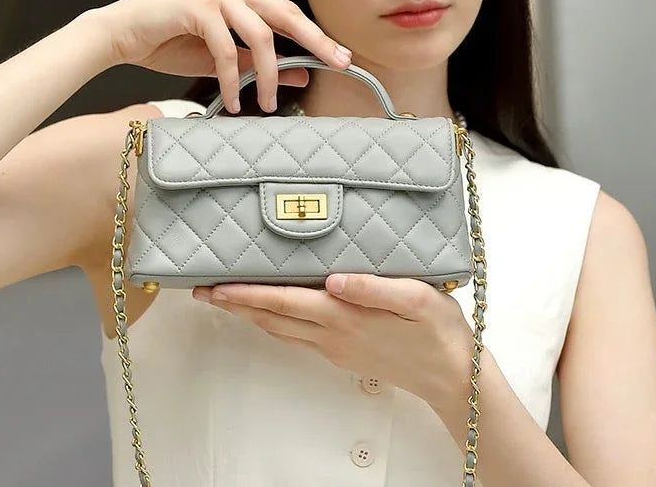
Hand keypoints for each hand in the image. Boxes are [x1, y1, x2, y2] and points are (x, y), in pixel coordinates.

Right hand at [90, 0, 352, 112]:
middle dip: (315, 42)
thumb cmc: (171, 42)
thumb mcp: (225, 58)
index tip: (341, 57)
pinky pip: (226, 48)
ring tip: (266, 103)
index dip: (316, 36)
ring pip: (261, 34)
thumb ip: (259, 63)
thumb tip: (303, 74)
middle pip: (286, 14)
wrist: (121, 33)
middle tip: (338, 65)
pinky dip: (232, 78)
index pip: (288, 13)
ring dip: (268, 74)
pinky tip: (232, 100)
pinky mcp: (196, 5)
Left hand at [192, 273, 472, 405]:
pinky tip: (271, 314)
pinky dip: (275, 323)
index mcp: (344, 317)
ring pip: (281, 330)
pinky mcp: (343, 354)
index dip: (248, 294)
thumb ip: (372, 288)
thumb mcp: (415, 298)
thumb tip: (333, 279)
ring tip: (227, 301)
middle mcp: (333, 334)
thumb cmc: (438, 331)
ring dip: (251, 315)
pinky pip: (298, 337)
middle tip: (204, 292)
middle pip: (273, 318)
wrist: (451, 375)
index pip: (284, 302)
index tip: (217, 287)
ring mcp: (336, 347)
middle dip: (235, 305)